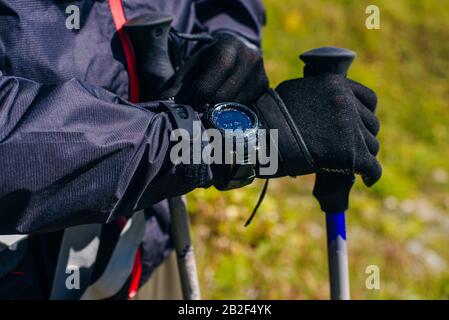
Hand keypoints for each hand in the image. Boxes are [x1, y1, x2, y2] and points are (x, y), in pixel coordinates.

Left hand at [164, 32, 268, 110]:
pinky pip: (246, 108)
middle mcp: (249, 58)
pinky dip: (232, 113)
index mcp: (227, 48)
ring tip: (208, 113)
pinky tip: (223, 112)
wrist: (236, 50)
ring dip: (219, 114)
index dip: (195, 100)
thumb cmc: (209, 61)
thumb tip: (163, 103)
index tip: (186, 108)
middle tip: (196, 114)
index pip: (208, 85)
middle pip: (222, 97)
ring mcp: (260, 72)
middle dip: (206, 108)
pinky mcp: (265, 86)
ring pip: (235, 106)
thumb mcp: (191, 67)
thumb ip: (177, 85)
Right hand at [255, 73, 380, 185]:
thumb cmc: (269, 118)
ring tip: (354, 165)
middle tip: (351, 148)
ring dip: (364, 155)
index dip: (364, 114)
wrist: (260, 137)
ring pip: (371, 145)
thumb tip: (326, 105)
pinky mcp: (351, 152)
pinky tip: (367, 179)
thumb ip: (317, 95)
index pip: (368, 99)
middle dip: (362, 137)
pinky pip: (371, 167)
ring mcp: (350, 127)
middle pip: (370, 124)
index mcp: (336, 84)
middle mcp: (347, 102)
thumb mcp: (296, 93)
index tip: (360, 125)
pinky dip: (371, 175)